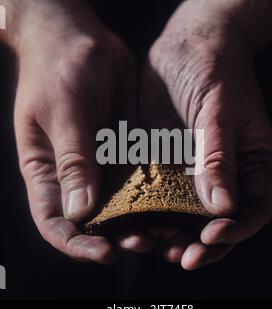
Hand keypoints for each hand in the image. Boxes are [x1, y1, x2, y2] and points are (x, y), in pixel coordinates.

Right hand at [9, 0, 152, 262]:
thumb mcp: (62, 113)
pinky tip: (169, 200)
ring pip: (119, 202)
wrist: (78, 39)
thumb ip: (73, 161)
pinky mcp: (123, 148)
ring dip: (139, 218)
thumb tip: (80, 212)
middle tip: (142, 240)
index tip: (104, 252)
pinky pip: (138, 176)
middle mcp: (74, 172)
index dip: (77, 243)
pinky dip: (152, 192)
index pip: (56, 221)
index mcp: (47, 170)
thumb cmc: (56, 70)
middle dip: (115, 236)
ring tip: (160, 228)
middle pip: (92, 219)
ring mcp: (101, 161)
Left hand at [142, 0, 271, 269]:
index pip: (253, 209)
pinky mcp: (165, 162)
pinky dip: (149, 210)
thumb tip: (223, 207)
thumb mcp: (222, 112)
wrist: (187, 48)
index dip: (236, 229)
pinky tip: (136, 220)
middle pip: (217, 221)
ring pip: (185, 213)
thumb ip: (220, 158)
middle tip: (180, 256)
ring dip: (171, 233)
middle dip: (200, 242)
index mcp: (251, 163)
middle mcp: (222, 173)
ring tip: (154, 244)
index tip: (211, 236)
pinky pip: (158, 193)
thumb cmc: (216, 72)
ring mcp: (191, 170)